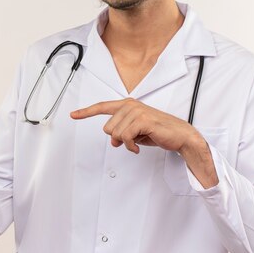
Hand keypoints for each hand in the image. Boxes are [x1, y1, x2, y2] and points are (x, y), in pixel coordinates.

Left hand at [70, 98, 197, 153]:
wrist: (180, 135)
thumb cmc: (158, 132)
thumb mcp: (135, 133)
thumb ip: (121, 132)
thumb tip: (112, 140)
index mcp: (127, 105)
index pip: (102, 107)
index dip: (86, 112)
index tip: (73, 114)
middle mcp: (130, 105)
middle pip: (108, 128)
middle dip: (119, 138)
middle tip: (133, 140)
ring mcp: (136, 111)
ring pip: (116, 134)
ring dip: (126, 143)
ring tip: (139, 142)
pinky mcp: (142, 120)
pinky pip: (125, 138)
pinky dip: (131, 146)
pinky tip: (139, 147)